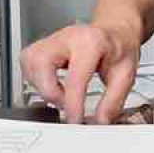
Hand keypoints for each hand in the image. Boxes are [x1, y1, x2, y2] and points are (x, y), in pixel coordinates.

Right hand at [19, 23, 138, 124]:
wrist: (114, 31)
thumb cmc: (119, 48)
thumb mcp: (126, 73)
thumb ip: (114, 99)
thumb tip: (100, 121)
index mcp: (91, 42)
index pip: (74, 78)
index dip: (73, 105)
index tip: (76, 121)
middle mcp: (68, 36)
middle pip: (41, 65)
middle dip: (51, 92)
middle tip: (67, 103)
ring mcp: (52, 38)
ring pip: (30, 65)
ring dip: (42, 87)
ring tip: (62, 93)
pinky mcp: (42, 45)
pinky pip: (27, 64)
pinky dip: (36, 80)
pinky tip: (52, 84)